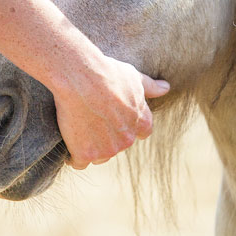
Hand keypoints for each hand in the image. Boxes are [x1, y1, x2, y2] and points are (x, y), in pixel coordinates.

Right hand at [53, 55, 169, 169]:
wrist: (80, 77)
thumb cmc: (107, 73)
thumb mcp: (133, 76)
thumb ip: (150, 87)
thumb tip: (166, 88)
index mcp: (141, 123)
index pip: (142, 133)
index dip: (128, 127)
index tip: (115, 118)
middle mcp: (127, 140)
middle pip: (116, 145)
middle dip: (107, 136)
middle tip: (92, 117)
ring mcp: (106, 149)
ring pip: (99, 155)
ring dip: (91, 146)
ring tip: (80, 126)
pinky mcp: (85, 154)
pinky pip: (78, 162)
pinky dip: (73, 154)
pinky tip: (69, 140)